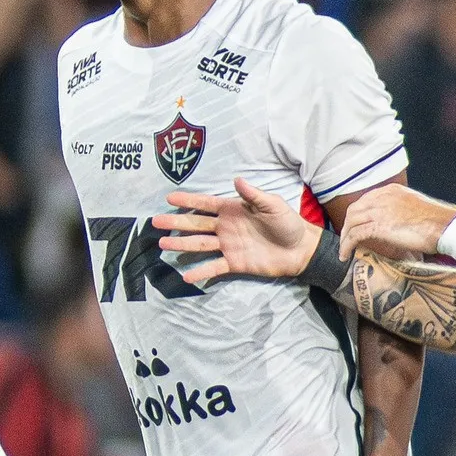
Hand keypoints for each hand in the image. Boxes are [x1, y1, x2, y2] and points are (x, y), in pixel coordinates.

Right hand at [153, 177, 318, 282]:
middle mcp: (225, 227)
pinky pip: (213, 267)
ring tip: (163, 245)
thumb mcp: (272, 204)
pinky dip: (200, 272)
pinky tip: (185, 276)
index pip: (205, 203)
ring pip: (199, 244)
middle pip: (196, 224)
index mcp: (233, 210)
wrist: (299, 249)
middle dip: (176, 222)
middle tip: (155, 222)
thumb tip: (237, 180)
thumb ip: (254, 194)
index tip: (169, 198)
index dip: (188, 200)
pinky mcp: (234, 263)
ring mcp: (228, 246)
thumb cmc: (287, 223)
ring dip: (181, 245)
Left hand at [339, 184, 455, 260]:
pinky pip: (355, 235)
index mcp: (392, 191)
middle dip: (347, 225)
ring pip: (351, 222)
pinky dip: (347, 245)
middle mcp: (383, 198)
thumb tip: (395, 223)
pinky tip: (346, 254)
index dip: (358, 214)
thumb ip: (401, 210)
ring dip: (345, 237)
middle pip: (354, 210)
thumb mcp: (416, 207)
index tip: (356, 226)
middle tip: (346, 239)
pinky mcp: (379, 226)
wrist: (445, 227)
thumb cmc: (438, 221)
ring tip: (344, 250)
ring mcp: (380, 211)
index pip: (366, 200)